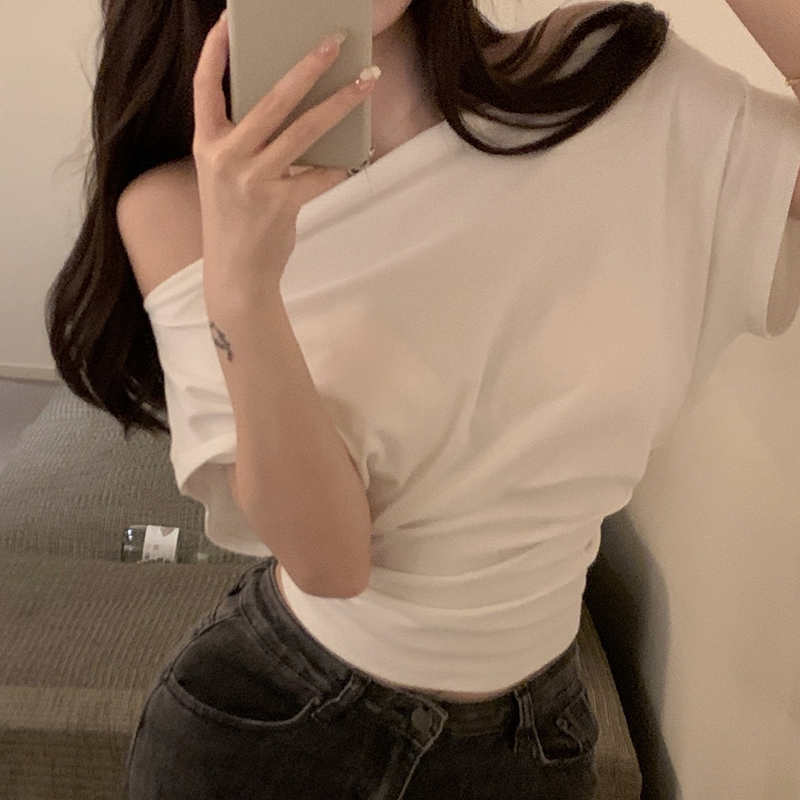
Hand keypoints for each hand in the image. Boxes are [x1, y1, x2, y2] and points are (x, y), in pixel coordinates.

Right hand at [192, 11, 378, 304]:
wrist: (236, 272)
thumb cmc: (235, 218)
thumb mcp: (227, 175)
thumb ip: (247, 141)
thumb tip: (295, 106)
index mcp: (207, 144)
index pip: (204, 86)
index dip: (215, 50)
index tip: (230, 20)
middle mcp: (226, 157)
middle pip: (272, 99)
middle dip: (308, 65)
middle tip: (335, 42)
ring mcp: (253, 181)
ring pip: (304, 130)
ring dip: (341, 103)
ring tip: (366, 82)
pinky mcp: (280, 204)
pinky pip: (322, 174)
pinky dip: (342, 163)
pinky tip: (358, 153)